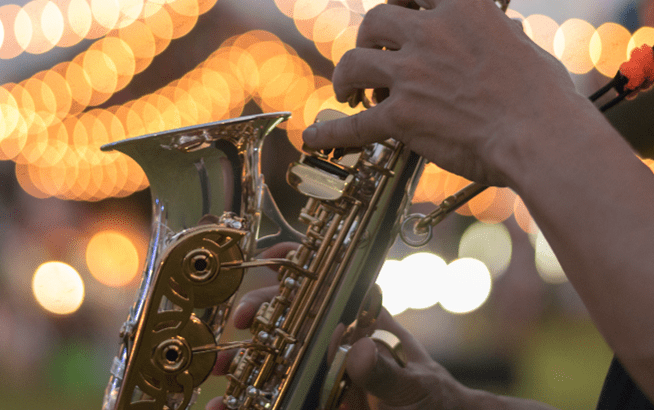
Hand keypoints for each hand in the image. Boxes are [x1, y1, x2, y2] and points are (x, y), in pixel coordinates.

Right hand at [204, 242, 476, 409]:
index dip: (296, 265)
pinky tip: (227, 406)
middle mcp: (336, 344)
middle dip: (257, 315)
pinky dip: (249, 402)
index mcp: (362, 324)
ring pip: (275, 359)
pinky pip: (277, 398)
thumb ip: (386, 371)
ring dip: (242, 363)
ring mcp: (321, 374)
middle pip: (289, 318)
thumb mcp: (415, 385)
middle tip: (239, 323)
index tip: (269, 258)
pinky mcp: (312, 401)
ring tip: (219, 374)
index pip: (327, 284)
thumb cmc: (434, 399)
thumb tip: (357, 349)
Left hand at [303, 0, 583, 187]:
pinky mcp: (401, 115)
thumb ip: (500, 35)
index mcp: (464, 8)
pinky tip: (314, 137)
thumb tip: (501, 30)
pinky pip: (355, 124)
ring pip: (354, 63)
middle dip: (368, 37)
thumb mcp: (526, 47)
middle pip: (375, 20)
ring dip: (346, 76)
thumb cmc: (545, 97)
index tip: (397, 2)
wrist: (540, 137)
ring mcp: (411, 74)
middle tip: (371, 55)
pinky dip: (332, 131)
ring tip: (347, 91)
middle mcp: (431, 33)